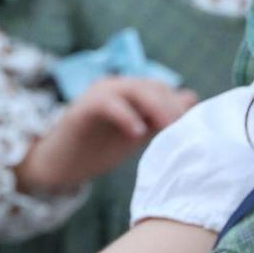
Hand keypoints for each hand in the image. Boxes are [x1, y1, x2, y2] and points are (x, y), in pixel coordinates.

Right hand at [17, 75, 195, 193]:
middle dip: (172, 107)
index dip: (179, 106)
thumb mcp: (137, 134)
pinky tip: (137, 133)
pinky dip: (125, 116)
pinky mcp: (82, 108)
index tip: (193, 128)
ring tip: (168, 128)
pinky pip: (108, 104)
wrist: (60, 165)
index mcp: (129, 91)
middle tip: (183, 129)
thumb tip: (191, 101)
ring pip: (134, 89)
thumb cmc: (98, 149)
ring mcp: (97, 94)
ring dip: (155, 107)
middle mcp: (115, 87)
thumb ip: (160, 118)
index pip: (163, 89)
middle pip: (152, 86)